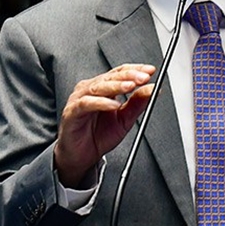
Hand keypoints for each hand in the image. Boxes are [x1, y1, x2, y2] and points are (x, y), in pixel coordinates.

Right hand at [54, 63, 155, 187]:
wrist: (81, 156)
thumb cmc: (98, 136)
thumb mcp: (125, 119)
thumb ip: (137, 104)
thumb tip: (152, 90)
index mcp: (104, 89)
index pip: (120, 72)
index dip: (136, 69)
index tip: (151, 71)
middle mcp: (91, 89)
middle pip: (111, 76)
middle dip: (129, 76)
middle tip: (144, 77)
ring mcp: (80, 99)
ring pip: (99, 87)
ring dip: (116, 85)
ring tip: (131, 86)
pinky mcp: (72, 111)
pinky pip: (86, 103)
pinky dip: (101, 103)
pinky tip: (113, 105)